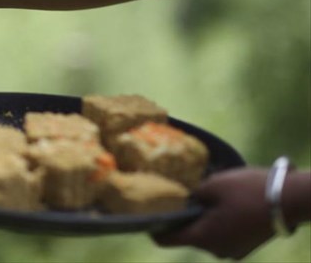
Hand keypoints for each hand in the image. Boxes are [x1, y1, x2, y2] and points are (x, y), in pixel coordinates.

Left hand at [152, 168, 273, 259]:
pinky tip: (219, 206)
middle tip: (176, 199)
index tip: (146, 214)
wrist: (289, 199)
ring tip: (200, 198)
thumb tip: (181, 200)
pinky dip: (216, 224)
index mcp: (204, 238)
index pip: (167, 240)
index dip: (153, 228)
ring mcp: (233, 251)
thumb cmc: (247, 190)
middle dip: (181, 220)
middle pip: (188, 237)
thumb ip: (191, 195)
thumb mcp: (212, 185)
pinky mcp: (246, 247)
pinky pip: (222, 236)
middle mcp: (216, 251)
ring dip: (200, 220)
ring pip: (206, 236)